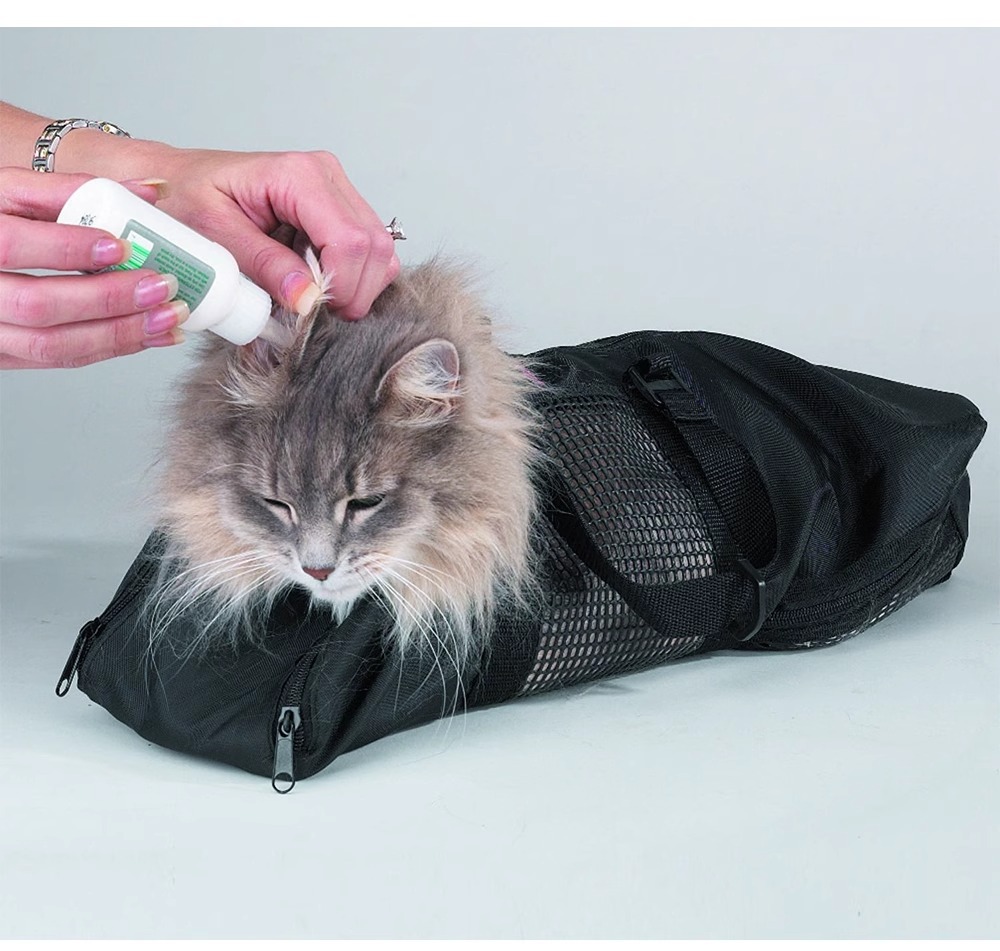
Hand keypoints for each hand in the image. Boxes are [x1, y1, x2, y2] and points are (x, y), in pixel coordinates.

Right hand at [0, 168, 186, 368]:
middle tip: (159, 286)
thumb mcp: (15, 193)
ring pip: (51, 345)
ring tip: (167, 317)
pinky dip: (111, 349)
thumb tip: (150, 191)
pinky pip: (60, 360)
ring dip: (119, 334)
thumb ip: (74, 190)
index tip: (119, 246)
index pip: (10, 244)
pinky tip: (149, 335)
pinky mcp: (8, 354)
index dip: (67, 248)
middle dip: (108, 299)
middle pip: (38, 306)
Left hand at [113, 144, 400, 319]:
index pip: (349, 240)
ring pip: (380, 251)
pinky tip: (320, 283)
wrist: (175, 181)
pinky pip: (369, 251)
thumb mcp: (215, 234)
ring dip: (356, 286)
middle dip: (354, 291)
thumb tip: (307, 298)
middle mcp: (326, 175)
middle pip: (373, 247)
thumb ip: (264, 265)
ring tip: (315, 298)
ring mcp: (337, 190)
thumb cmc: (187, 199)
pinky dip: (354, 277)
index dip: (342, 286)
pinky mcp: (339, 207)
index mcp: (298, 175)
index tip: (316, 312)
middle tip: (318, 314)